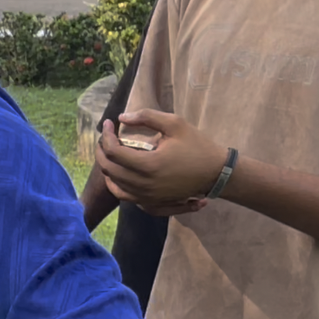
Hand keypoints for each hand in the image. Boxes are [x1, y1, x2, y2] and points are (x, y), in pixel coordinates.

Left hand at [95, 109, 229, 211]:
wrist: (216, 173)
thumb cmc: (197, 146)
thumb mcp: (175, 124)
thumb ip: (147, 116)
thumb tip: (121, 117)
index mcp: (148, 165)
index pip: (113, 151)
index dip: (106, 135)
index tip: (108, 123)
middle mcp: (144, 185)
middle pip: (109, 169)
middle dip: (101, 151)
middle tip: (104, 137)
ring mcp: (146, 196)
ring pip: (114, 185)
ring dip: (106, 168)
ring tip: (107, 153)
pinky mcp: (151, 202)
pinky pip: (125, 197)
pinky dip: (115, 185)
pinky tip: (116, 174)